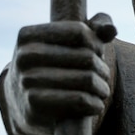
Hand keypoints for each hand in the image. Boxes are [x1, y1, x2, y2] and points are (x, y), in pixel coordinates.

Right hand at [4, 14, 114, 134]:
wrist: (23, 103)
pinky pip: (80, 100)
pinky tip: (96, 104)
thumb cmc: (53, 65)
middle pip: (87, 57)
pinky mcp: (35, 106)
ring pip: (87, 80)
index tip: (97, 53)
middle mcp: (24, 56)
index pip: (79, 31)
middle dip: (102, 68)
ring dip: (102, 87)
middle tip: (104, 75)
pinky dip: (95, 103)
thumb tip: (111, 30)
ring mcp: (26, 81)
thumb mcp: (66, 42)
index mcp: (28, 35)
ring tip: (103, 90)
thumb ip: (94, 28)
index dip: (95, 43)